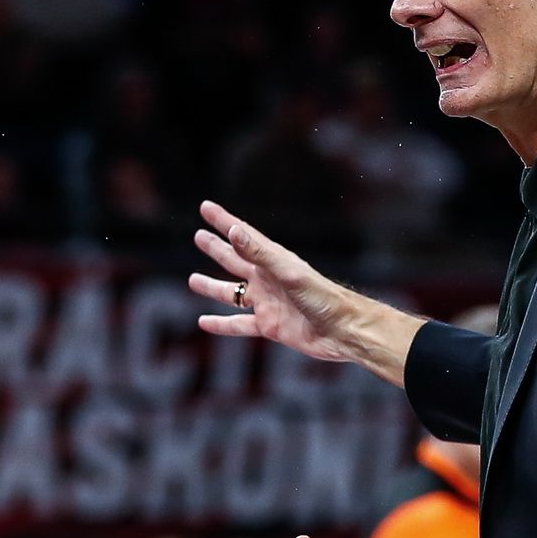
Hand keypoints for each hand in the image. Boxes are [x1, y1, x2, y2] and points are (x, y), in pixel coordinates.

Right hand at [188, 201, 425, 385]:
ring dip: (213, 287)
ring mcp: (268, 303)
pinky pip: (239, 324)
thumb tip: (233, 231)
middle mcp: (267, 279)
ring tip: (192, 279)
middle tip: (198, 235)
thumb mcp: (288, 272)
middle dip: (216, 247)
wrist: (344, 330)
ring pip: (232, 294)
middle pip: (235, 260)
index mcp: (273, 260)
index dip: (223, 220)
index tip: (205, 207)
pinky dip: (221, 324)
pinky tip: (203, 322)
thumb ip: (259, 253)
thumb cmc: (322, 297)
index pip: (242, 235)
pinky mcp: (270, 326)